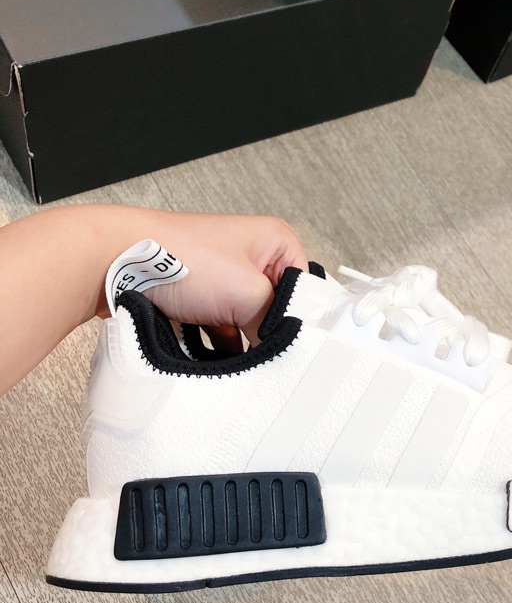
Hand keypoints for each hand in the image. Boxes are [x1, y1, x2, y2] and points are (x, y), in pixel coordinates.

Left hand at [101, 212, 306, 349]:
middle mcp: (250, 254)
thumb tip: (282, 349)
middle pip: (274, 306)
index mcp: (273, 241)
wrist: (116, 259)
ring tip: (238, 360)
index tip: (296, 346)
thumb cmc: (180, 258)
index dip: (299, 319)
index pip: (304, 287)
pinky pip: (218, 323)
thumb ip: (274, 323)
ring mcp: (222, 274)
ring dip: (240, 340)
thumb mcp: (247, 294)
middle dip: (266, 332)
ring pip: (245, 318)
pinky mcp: (198, 293)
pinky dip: (217, 341)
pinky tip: (214, 358)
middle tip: (266, 356)